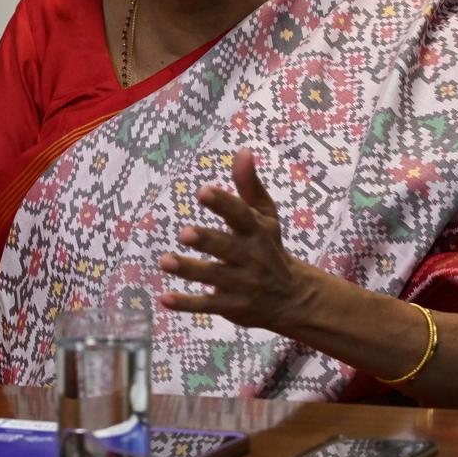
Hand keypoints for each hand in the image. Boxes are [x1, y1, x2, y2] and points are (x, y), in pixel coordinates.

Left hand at [158, 149, 312, 332]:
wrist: (292, 297)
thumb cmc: (270, 247)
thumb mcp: (265, 216)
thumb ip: (249, 185)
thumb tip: (243, 150)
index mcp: (257, 231)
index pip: (241, 215)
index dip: (223, 203)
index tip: (203, 191)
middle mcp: (251, 257)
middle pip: (227, 247)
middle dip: (207, 241)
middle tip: (184, 233)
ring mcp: (241, 284)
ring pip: (213, 276)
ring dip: (189, 270)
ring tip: (165, 261)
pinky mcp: (232, 306)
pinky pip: (207, 305)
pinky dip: (187, 304)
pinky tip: (165, 299)